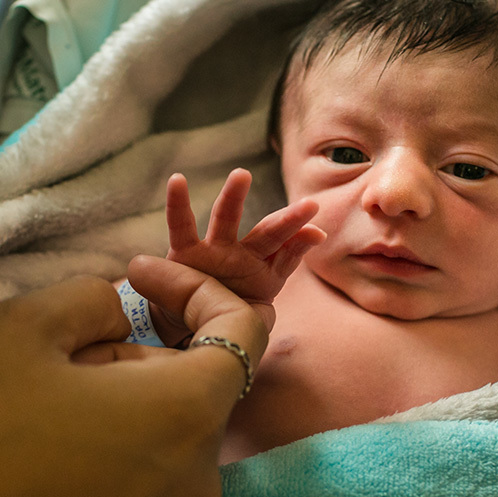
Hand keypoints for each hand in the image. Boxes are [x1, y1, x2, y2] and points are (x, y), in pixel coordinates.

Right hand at [160, 168, 324, 336]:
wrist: (191, 321)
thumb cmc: (232, 305)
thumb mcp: (262, 295)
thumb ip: (288, 259)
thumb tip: (320, 232)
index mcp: (262, 267)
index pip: (286, 250)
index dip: (299, 241)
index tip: (316, 233)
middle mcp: (240, 253)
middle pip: (266, 234)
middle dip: (285, 222)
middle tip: (308, 205)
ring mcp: (212, 250)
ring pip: (226, 219)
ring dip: (235, 197)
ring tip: (242, 175)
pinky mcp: (183, 252)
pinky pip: (180, 225)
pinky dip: (177, 204)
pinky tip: (177, 180)